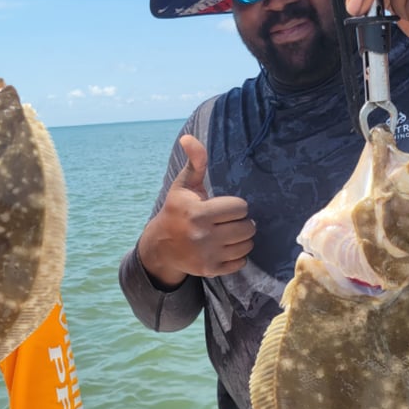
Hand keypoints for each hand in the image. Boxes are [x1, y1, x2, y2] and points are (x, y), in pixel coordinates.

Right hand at [137, 134, 254, 285]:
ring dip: (242, 238)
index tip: (224, 206)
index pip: (240, 208)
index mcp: (198, 213)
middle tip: (230, 220)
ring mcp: (207, 255)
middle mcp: (203, 236)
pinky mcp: (211, 270)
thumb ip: (194, 161)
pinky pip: (240, 262)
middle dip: (242, 222)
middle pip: (247, 227)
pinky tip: (225, 247)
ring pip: (247, 245)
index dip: (236, 205)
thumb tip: (188, 138)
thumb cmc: (177, 210)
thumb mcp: (183, 185)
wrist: (161, 246)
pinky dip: (237, 255)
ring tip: (230, 233)